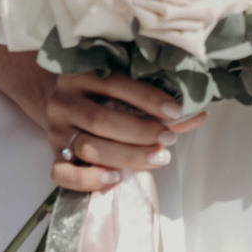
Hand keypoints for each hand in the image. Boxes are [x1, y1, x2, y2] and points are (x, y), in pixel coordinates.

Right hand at [43, 71, 204, 194]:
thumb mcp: (125, 87)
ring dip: (126, 156)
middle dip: (141, 132)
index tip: (175, 111)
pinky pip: (62, 174)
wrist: (58, 97)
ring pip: (87, 147)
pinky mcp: (53, 154)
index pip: (115, 84)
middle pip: (101, 120)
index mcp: (81, 72)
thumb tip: (198, 113)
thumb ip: (157, 102)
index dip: (147, 98)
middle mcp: (64, 99)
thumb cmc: (102, 91)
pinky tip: (115, 178)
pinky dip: (88, 179)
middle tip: (169, 139)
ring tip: (157, 158)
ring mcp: (56, 129)